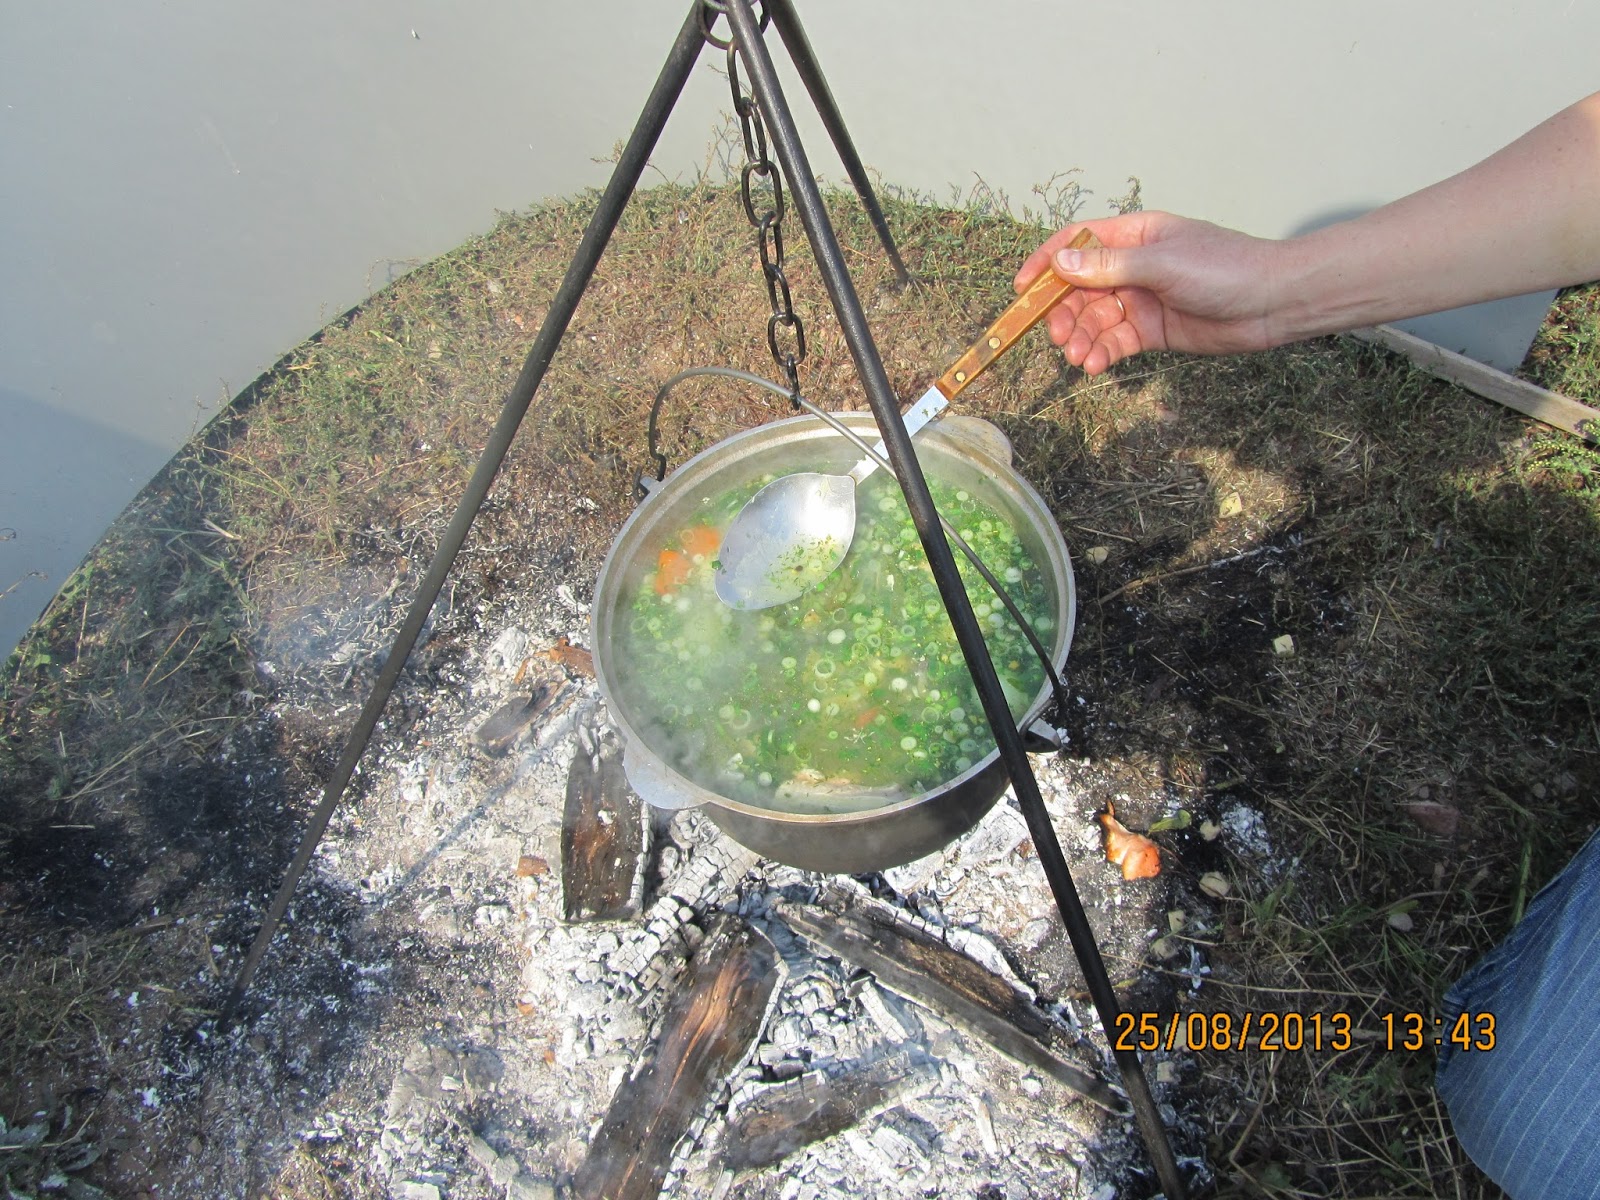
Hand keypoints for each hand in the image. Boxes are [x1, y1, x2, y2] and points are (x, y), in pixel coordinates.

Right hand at [1014, 212, 1287, 374]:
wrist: (1271, 303)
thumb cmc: (1225, 269)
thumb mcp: (1162, 263)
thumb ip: (1110, 267)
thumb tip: (1061, 264)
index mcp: (1135, 236)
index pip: (1077, 244)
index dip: (1046, 263)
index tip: (1023, 289)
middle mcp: (1133, 266)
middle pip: (1079, 288)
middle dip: (1063, 312)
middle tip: (1058, 336)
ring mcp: (1141, 299)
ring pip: (1094, 318)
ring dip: (1081, 337)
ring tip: (1078, 357)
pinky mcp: (1152, 331)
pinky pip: (1115, 341)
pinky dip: (1101, 353)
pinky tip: (1095, 365)